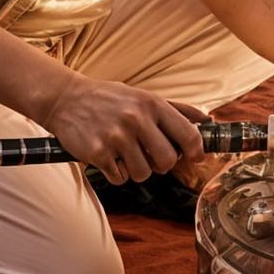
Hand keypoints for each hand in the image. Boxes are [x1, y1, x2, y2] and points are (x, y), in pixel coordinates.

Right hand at [40, 75, 207, 185]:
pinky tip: (108, 157)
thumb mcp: (143, 96)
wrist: (65, 98)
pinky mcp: (98, 152)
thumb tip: (207, 122)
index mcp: (151, 104)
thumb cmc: (109, 99)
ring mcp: (116, 136)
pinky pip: (120, 178)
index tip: (194, 158)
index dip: (196, 151)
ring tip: (124, 154)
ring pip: (143, 173)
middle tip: (150, 156)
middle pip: (167, 161)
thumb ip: (176, 110)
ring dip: (136, 170)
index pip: (188, 134)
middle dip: (162, 164)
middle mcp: (136, 119)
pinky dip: (116, 173)